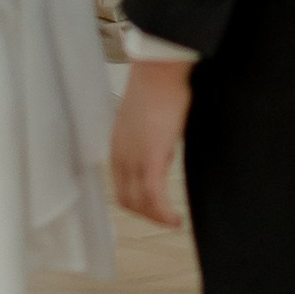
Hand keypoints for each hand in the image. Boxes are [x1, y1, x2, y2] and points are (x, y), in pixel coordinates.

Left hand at [110, 60, 191, 228]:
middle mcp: (121, 157)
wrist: (158, 72)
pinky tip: (176, 220)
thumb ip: (150, 141)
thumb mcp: (149, 122)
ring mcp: (134, 159)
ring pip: (139, 203)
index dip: (137, 202)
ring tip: (172, 221)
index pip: (121, 186)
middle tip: (165, 219)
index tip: (154, 208)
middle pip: (127, 200)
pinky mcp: (151, 159)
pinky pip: (154, 197)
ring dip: (155, 217)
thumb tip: (162, 150)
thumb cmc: (159, 88)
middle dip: (146, 215)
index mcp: (118, 148)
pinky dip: (164, 214)